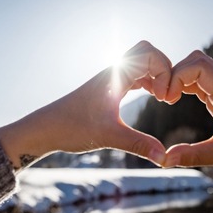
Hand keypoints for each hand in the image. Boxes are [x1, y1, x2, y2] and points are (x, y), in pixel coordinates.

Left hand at [0, 41, 171, 168]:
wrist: (45, 129)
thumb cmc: (71, 128)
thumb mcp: (108, 137)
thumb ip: (139, 145)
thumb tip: (165, 160)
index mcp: (114, 75)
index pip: (150, 54)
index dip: (165, 72)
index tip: (164, 99)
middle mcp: (113, 72)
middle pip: (148, 52)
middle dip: (164, 69)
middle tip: (167, 96)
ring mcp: (111, 79)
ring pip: (142, 63)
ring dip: (157, 75)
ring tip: (163, 99)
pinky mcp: (109, 88)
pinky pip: (135, 75)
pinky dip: (149, 82)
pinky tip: (153, 98)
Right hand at [162, 50, 212, 177]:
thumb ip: (192, 155)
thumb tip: (163, 160)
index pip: (198, 66)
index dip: (177, 76)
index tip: (166, 98)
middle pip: (197, 60)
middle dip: (175, 73)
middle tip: (164, 96)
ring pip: (199, 67)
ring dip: (180, 78)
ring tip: (168, 98)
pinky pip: (202, 81)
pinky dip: (186, 85)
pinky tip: (176, 99)